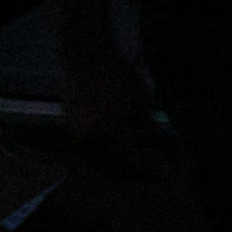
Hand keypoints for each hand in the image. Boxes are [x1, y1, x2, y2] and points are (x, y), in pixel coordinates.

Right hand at [60, 43, 158, 179]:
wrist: (85, 56)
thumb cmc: (117, 75)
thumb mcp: (141, 103)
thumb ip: (146, 132)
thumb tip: (151, 154)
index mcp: (109, 132)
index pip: (132, 163)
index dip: (148, 170)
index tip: (161, 171)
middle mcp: (89, 139)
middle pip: (115, 171)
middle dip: (134, 174)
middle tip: (150, 171)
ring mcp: (76, 136)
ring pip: (100, 167)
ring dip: (118, 169)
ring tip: (136, 163)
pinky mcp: (69, 131)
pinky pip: (89, 155)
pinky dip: (105, 159)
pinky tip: (118, 153)